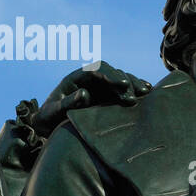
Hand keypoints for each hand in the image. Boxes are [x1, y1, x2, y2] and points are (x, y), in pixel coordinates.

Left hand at [30, 62, 151, 138]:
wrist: (49, 126)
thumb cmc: (48, 118)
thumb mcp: (53, 112)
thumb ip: (68, 102)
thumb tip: (84, 93)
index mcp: (76, 77)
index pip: (96, 70)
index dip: (110, 75)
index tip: (121, 85)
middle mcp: (91, 80)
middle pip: (111, 73)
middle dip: (124, 82)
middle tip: (132, 97)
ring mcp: (100, 87)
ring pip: (120, 79)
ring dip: (133, 85)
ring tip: (145, 93)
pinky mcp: (108, 97)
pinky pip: (123, 90)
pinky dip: (135, 90)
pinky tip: (147, 93)